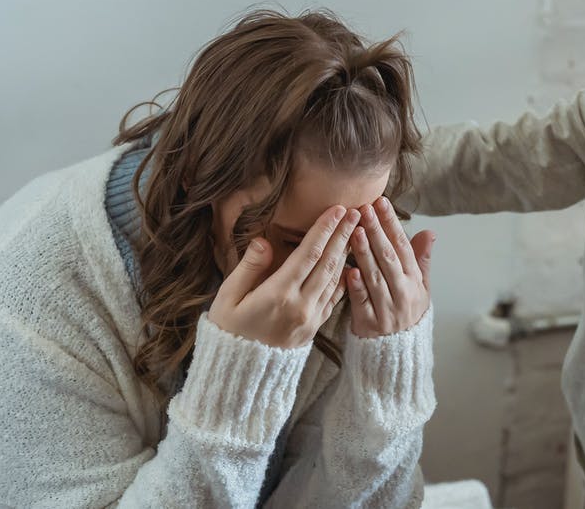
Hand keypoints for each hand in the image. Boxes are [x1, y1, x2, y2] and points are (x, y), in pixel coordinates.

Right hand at [208, 206, 359, 347]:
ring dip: (347, 253)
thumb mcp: (228, 298)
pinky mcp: (314, 328)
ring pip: (335, 280)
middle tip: (357, 212)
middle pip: (328, 263)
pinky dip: (344, 279)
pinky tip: (350, 265)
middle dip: (343, 235)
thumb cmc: (228, 331)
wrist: (239, 374)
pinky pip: (334, 299)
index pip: (308, 254)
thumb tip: (263, 242)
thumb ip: (248, 268)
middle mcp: (300, 306)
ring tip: (356, 231)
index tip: (338, 209)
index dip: (325, 229)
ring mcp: (310, 319)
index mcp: (278, 294)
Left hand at [346, 197, 433, 338]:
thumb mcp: (421, 288)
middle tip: (364, 209)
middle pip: (388, 258)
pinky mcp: (369, 324)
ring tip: (354, 231)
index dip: (392, 224)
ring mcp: (386, 309)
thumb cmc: (406, 312)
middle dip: (376, 232)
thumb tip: (429, 232)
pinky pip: (362, 303)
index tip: (381, 203)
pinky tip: (349, 271)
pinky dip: (356, 287)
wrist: (398, 353)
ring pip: (375, 277)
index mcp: (414, 281)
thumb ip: (421, 260)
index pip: (403, 247)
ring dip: (365, 253)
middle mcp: (402, 293)